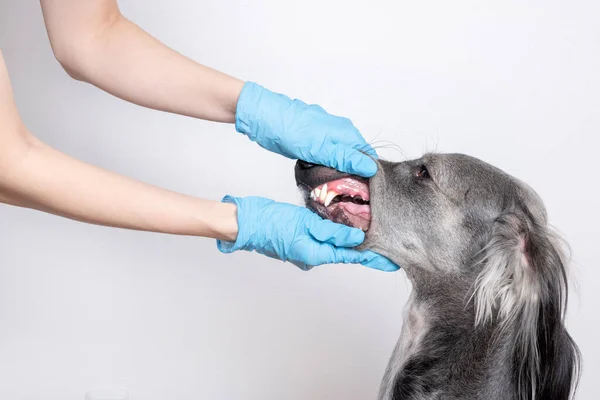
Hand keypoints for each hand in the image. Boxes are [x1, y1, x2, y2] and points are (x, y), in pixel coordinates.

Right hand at [217, 196, 398, 271]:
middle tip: (388, 246)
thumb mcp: (305, 223)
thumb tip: (358, 238)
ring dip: (351, 243)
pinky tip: (344, 229)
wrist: (246, 224)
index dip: (374, 258)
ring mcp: (305, 251)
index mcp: (316, 254)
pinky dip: (336, 236)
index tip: (392, 261)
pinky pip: (323, 241)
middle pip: (346, 253)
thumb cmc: (271, 223)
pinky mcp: (300, 243)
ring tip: (372, 234)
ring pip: (334, 247)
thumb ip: (332, 231)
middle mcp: (312, 257)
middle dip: (366, 250)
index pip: (352, 257)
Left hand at [235, 82, 376, 177]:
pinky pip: (327, 157)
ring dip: (337, 172)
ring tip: (333, 188)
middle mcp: (339, 132)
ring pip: (340, 158)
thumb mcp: (320, 148)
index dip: (367, 173)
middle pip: (355, 158)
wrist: (262, 117)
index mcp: (346, 132)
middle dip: (352, 174)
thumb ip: (345, 158)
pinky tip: (319, 175)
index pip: (367, 156)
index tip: (363, 190)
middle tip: (345, 192)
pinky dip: (325, 167)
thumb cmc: (288, 128)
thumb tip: (370, 167)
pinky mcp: (314, 141)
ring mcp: (326, 136)